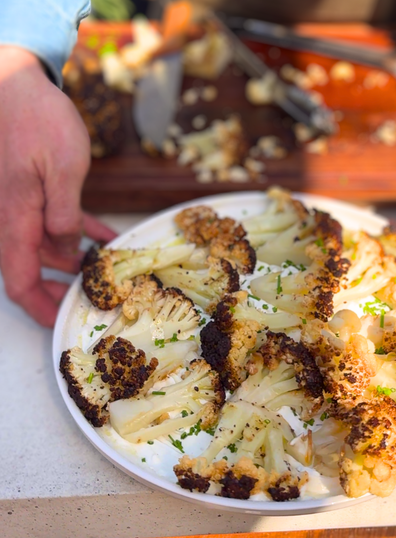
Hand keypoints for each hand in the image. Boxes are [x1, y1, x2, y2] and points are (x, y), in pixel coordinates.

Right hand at [0, 46, 116, 326]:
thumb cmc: (37, 119)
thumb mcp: (62, 170)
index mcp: (13, 218)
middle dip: (60, 289)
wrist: (16, 82)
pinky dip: (77, 234)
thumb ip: (64, 215)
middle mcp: (11, 218)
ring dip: (74, 261)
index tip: (60, 323)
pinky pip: (53, 223)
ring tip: (109, 269)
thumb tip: (67, 252)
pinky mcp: (32, 193)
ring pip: (46, 249)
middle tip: (94, 299)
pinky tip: (105, 239)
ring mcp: (20, 207)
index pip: (18, 281)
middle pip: (30, 271)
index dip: (38, 308)